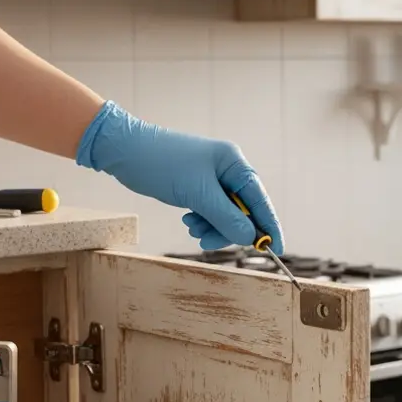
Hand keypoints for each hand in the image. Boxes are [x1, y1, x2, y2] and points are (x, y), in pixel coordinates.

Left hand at [75, 101, 282, 254]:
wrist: (125, 152)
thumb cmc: (162, 165)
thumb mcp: (198, 194)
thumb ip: (227, 217)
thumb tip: (250, 237)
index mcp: (234, 163)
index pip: (260, 199)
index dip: (269, 225)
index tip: (276, 249)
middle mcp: (227, 170)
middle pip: (243, 211)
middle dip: (227, 229)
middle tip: (208, 241)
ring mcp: (212, 179)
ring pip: (225, 215)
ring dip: (212, 228)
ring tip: (192, 228)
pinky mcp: (197, 187)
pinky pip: (210, 212)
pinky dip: (202, 221)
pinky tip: (188, 220)